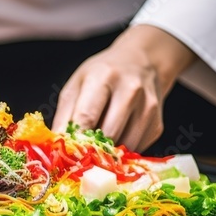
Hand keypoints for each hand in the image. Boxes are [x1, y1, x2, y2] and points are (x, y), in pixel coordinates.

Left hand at [52, 25, 195, 150]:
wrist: (142, 62)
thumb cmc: (103, 73)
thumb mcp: (77, 84)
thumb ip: (65, 114)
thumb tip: (57, 145)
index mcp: (104, 76)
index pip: (87, 116)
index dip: (75, 139)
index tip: (66, 151)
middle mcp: (130, 90)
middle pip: (108, 135)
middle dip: (92, 149)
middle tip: (80, 153)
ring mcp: (148, 108)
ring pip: (124, 147)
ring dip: (108, 153)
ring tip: (98, 144)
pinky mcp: (157, 124)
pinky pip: (136, 150)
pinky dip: (122, 151)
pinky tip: (116, 138)